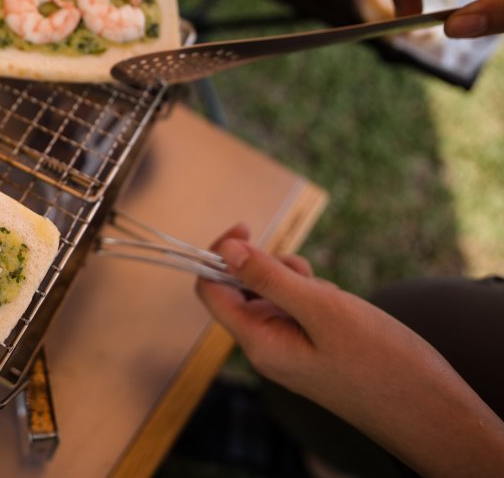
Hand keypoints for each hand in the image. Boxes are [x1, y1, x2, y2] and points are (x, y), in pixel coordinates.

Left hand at [196, 226, 503, 477]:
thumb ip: (269, 278)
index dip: (218, 254)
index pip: (211, 290)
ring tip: (333, 299)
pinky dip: (315, 298)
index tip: (247, 229)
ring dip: (298, 283)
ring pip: (274, 296)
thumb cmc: (380, 362)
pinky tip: (343, 309)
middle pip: (242, 288)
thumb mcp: (322, 308)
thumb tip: (225, 250)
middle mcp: (266, 348)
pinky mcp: (312, 351)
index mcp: (258, 342)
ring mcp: (289, 351)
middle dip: (271, 269)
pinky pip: (298, 311)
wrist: (430, 411)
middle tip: (308, 276)